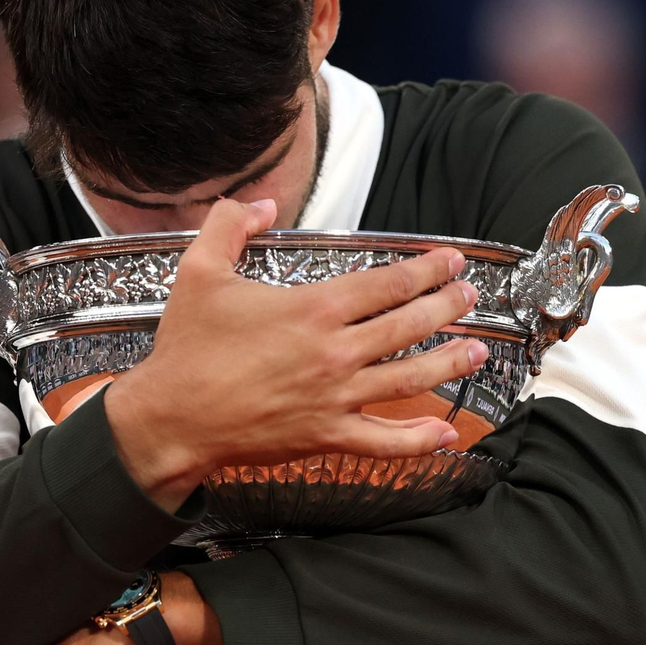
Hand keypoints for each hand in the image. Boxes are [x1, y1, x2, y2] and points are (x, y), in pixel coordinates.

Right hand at [107, 197, 488, 508]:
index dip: (426, 269)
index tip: (448, 262)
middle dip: (447, 306)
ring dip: (449, 361)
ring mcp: (336, 397)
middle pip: (409, 325)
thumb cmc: (186, 349)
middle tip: (468, 296)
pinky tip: (446, 432)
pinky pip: (384, 441)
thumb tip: (260, 203)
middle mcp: (335, 351)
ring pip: (410, 378)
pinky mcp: (326, 435)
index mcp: (313, 308)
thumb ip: (229, 224)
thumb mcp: (199, 271)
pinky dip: (419, 439)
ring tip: (476, 349)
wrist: (169, 418)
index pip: (387, 283)